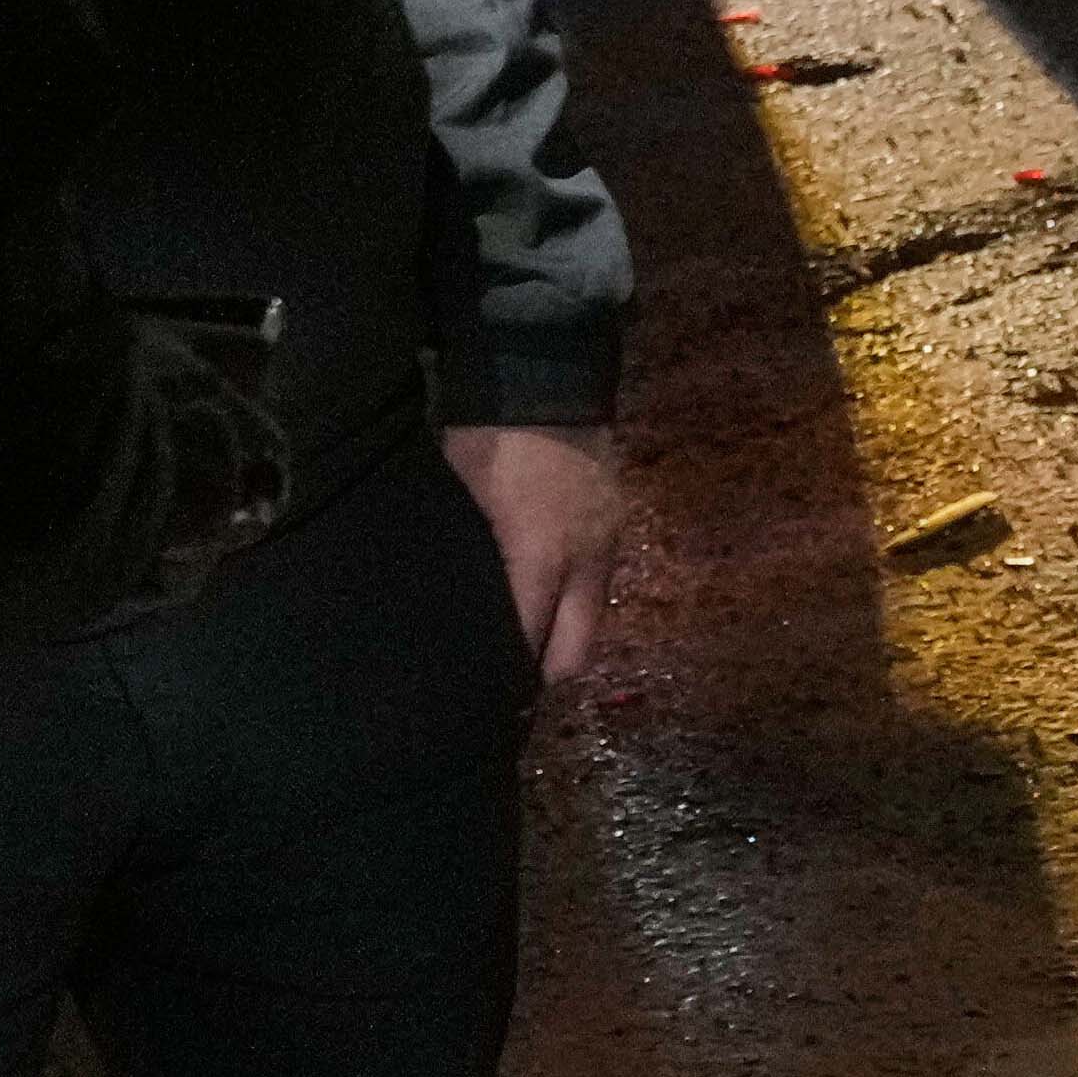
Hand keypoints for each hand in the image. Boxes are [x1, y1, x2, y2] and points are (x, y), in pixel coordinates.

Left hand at [444, 422, 623, 683]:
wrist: (546, 375)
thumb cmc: (489, 440)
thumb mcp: (463, 500)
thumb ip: (473, 563)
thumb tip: (461, 612)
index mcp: (542, 556)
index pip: (529, 641)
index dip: (507, 676)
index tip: (483, 701)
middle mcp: (586, 560)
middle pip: (576, 649)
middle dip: (544, 673)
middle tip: (505, 686)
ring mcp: (608, 541)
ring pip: (591, 618)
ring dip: (563, 635)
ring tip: (523, 642)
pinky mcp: (616, 522)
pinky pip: (597, 584)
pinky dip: (574, 601)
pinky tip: (546, 595)